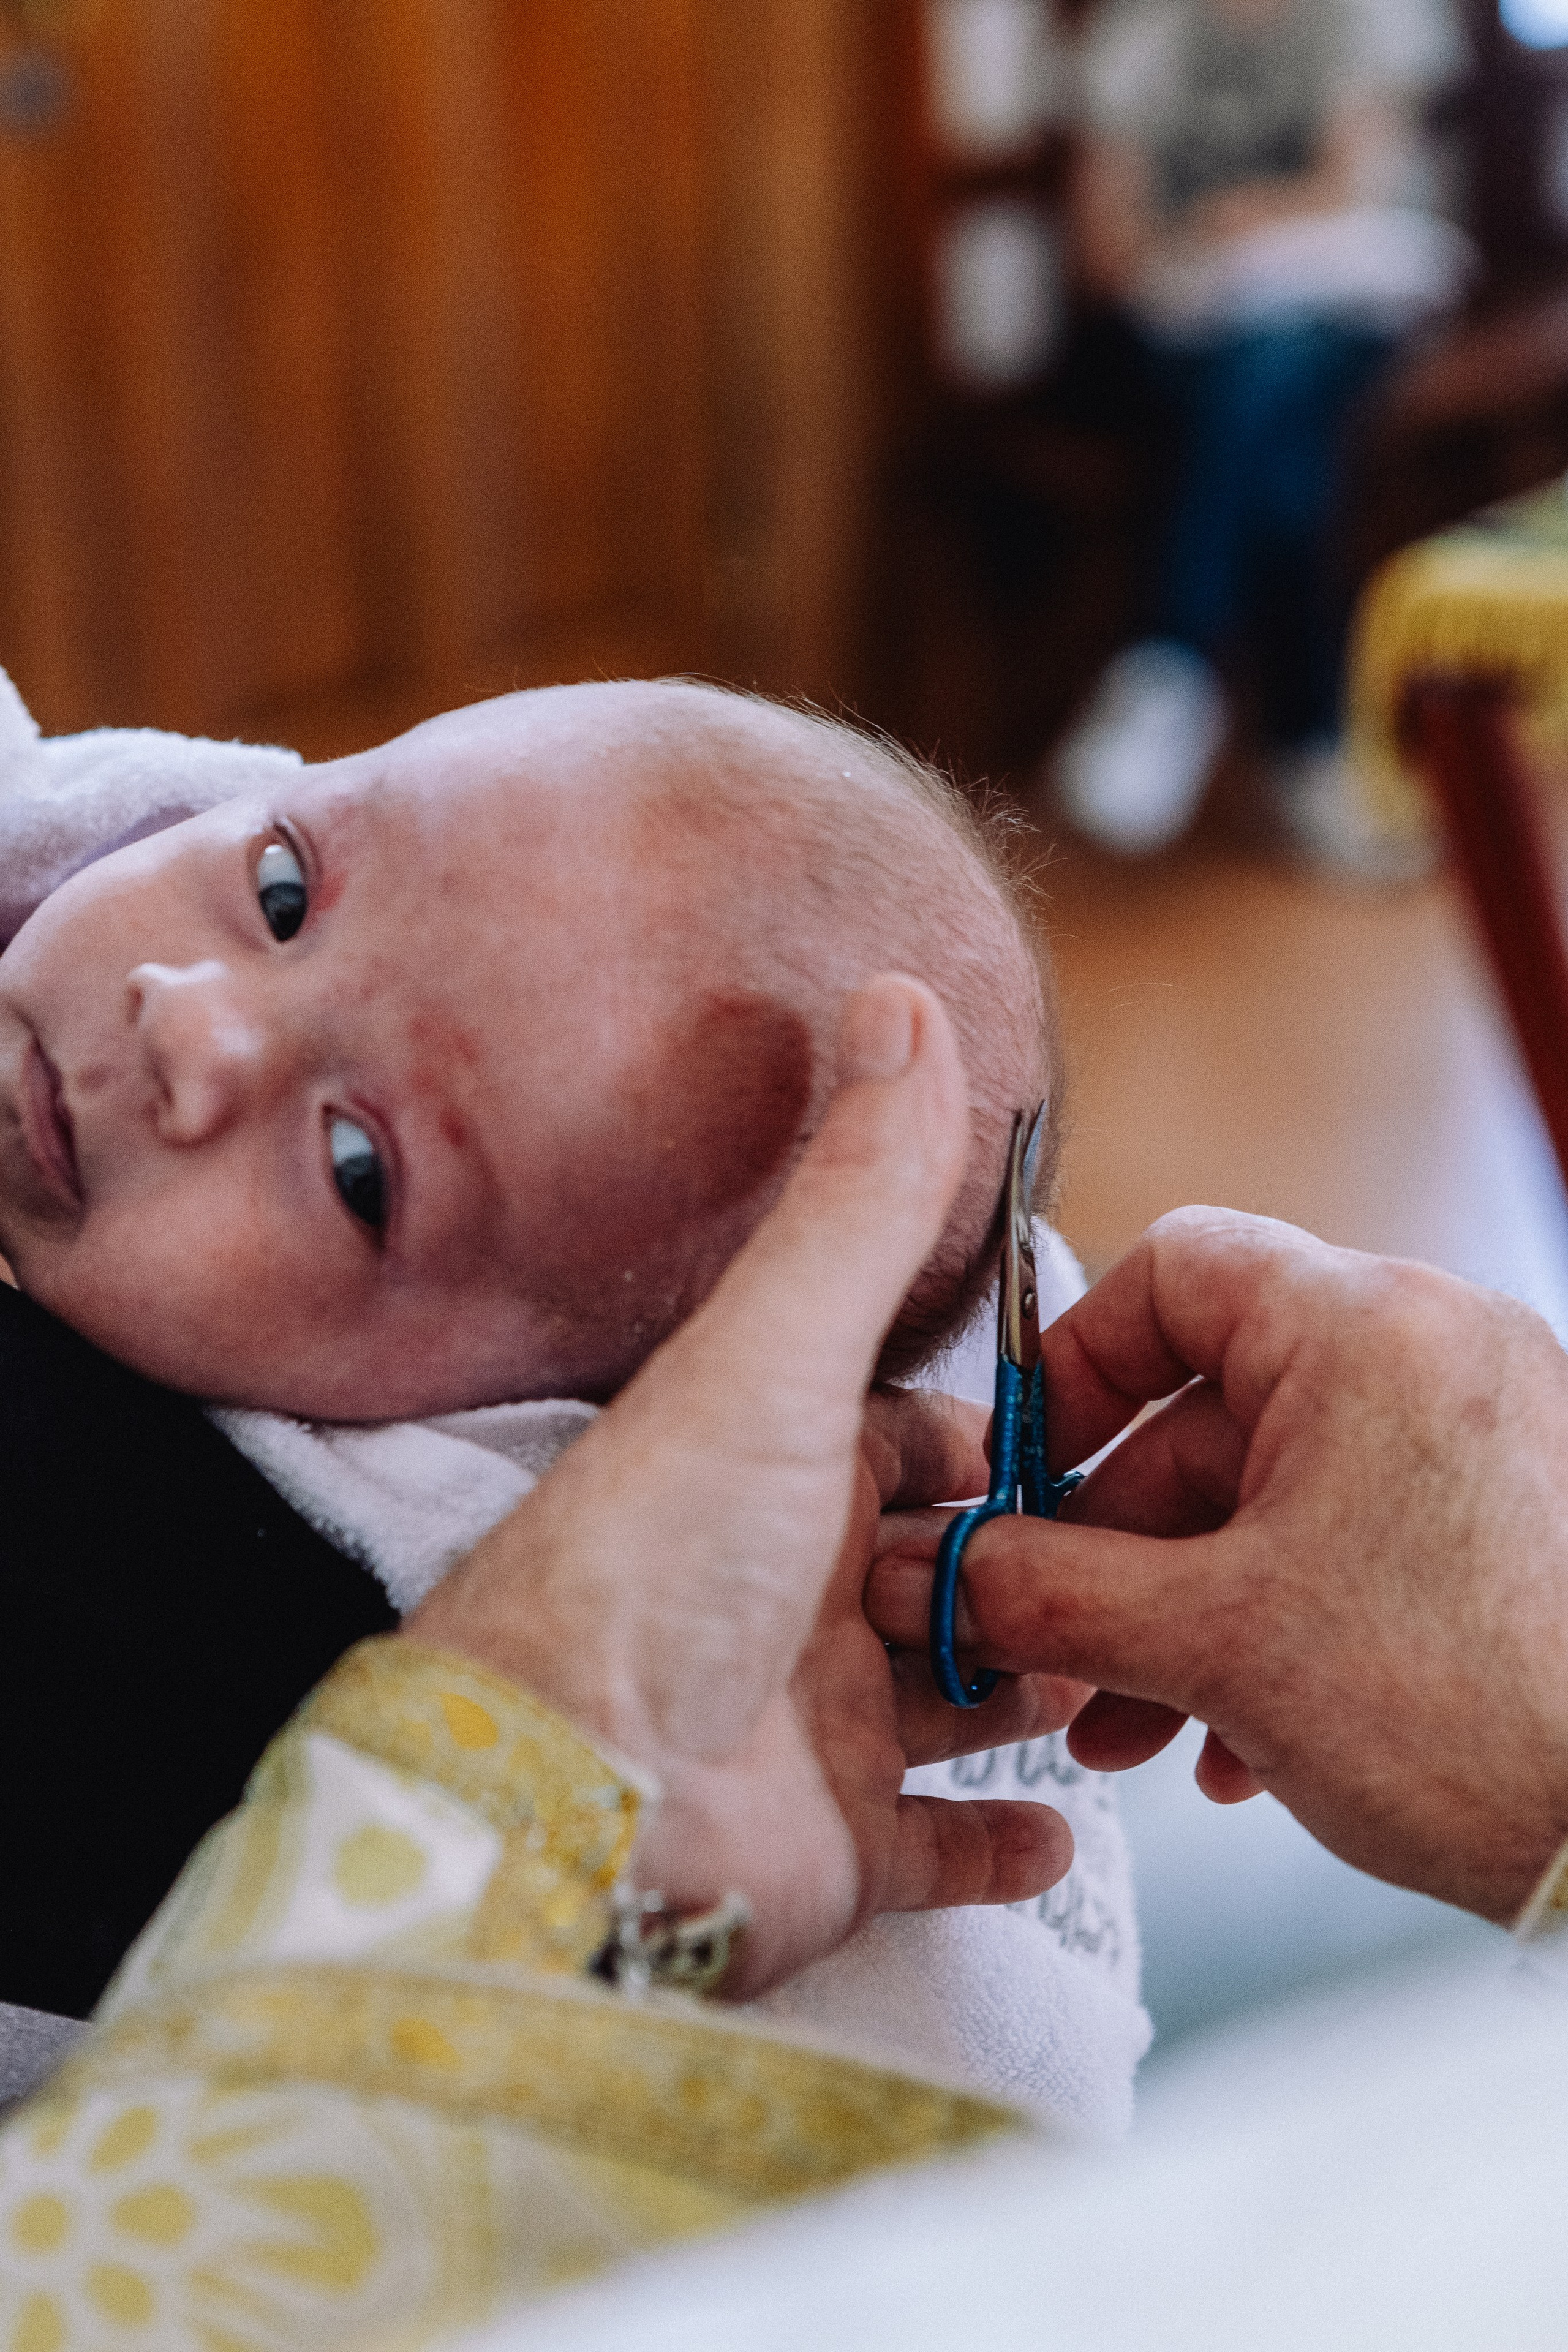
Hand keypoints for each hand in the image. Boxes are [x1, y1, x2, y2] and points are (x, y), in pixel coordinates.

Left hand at [407, 977, 1073, 1993]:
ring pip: (963, 1700)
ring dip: (1042, 1686)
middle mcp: (794, 1594)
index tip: (1100, 1447)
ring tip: (1113, 1681)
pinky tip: (1057, 1828)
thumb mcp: (778, 1356)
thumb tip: (901, 992)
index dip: (1001, 1442)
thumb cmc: (656, 1562)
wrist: (565, 1801)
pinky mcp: (831, 1853)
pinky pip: (937, 1847)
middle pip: (956, 1569)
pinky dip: (999, 1842)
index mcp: (777, 1471)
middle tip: (1125, 1578)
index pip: (917, 1440)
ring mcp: (814, 1731)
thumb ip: (858, 1194)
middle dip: (1041, 1571)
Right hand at [869, 1207, 1567, 1924]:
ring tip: (1131, 1731)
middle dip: (1116, 1547)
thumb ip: (1047, 1593)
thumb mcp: (1213, 1645)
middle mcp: (1435, 1351)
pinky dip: (1271, 1623)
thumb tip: (927, 1571)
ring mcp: (1481, 1434)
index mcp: (1366, 1328)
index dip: (1074, 1368)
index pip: (1174, 1270)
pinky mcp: (1508, 1519)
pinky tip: (1234, 1747)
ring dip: (1179, 1609)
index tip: (1021, 1476)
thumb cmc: (1466, 1715)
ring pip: (1274, 1491)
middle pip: (1211, 1407)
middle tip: (1053, 1648)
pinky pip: (1350, 1535)